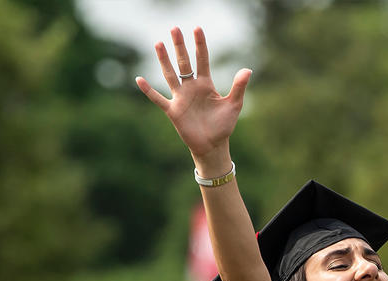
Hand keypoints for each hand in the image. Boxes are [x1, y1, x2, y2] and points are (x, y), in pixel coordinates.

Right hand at [136, 27, 251, 169]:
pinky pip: (158, 99)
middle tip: (174, 28)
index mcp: (206, 84)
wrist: (213, 145)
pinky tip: (139, 79)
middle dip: (179, 46)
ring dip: (164, 60)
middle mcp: (191, 88)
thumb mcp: (234, 105)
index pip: (202, 60)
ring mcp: (181, 98)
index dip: (200, 45)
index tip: (197, 28)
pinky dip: (149, 90)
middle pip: (184, 62)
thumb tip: (247, 70)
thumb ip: (239, 87)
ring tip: (158, 43)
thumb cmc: (224, 125)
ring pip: (170, 75)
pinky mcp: (173, 111)